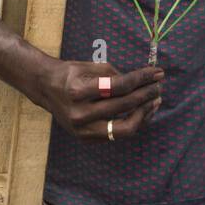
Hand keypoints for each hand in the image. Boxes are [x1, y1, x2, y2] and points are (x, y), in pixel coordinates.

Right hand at [34, 60, 162, 140]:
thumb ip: (114, 74)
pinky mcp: (86, 138)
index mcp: (78, 91)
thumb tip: (142, 82)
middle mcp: (80, 113)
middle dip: (146, 95)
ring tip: (155, 101)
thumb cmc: (70, 74)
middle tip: (158, 86)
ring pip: (124, 128)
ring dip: (144, 114)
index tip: (157, 72)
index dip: (142, 79)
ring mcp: (83, 130)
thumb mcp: (89, 66)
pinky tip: (143, 111)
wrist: (46, 89)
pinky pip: (117, 134)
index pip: (119, 86)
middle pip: (124, 106)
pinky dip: (133, 122)